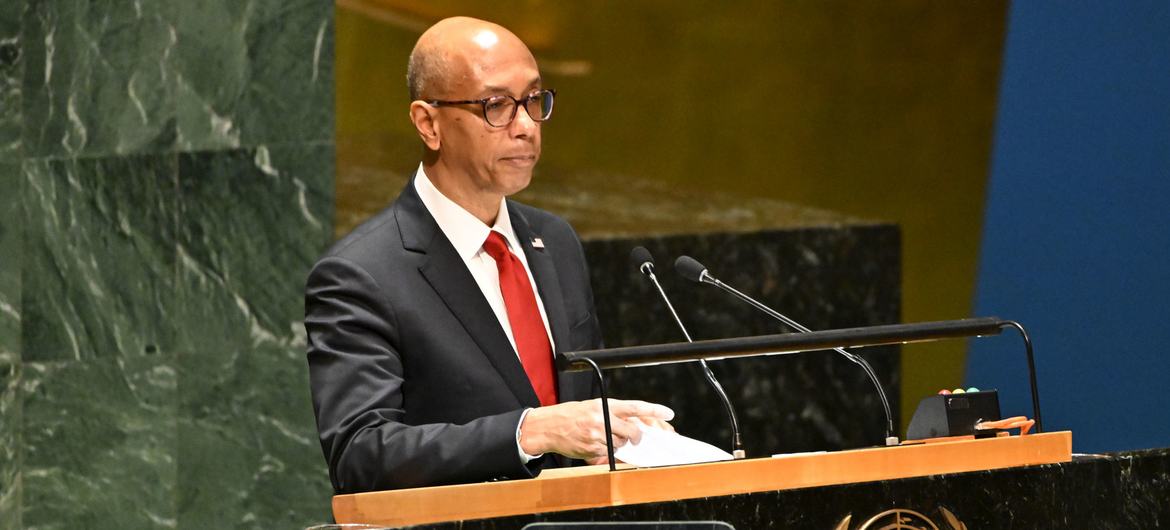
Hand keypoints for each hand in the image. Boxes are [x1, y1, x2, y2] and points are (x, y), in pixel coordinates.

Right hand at [519, 399, 673, 459]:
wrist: (548, 426)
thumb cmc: (570, 415)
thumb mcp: (592, 407)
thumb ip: (611, 414)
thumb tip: (631, 424)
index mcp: (604, 405)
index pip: (635, 407)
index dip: (654, 409)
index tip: (668, 412)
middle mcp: (603, 419)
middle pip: (632, 431)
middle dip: (636, 437)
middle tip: (634, 438)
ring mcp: (598, 435)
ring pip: (620, 444)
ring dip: (616, 444)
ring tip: (601, 437)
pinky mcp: (592, 449)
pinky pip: (608, 453)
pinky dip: (605, 451)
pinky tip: (593, 444)